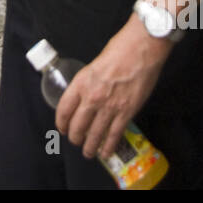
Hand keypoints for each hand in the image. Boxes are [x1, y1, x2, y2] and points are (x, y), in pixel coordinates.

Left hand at [55, 16, 172, 159]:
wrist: (141, 49)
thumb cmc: (119, 50)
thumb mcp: (93, 66)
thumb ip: (88, 83)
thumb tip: (87, 96)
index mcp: (81, 83)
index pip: (64, 109)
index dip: (61, 123)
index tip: (62, 128)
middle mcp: (92, 97)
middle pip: (77, 126)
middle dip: (75, 137)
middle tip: (76, 141)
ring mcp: (109, 107)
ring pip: (94, 134)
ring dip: (90, 146)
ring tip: (88, 152)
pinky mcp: (127, 112)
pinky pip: (114, 135)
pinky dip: (108, 146)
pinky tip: (105, 152)